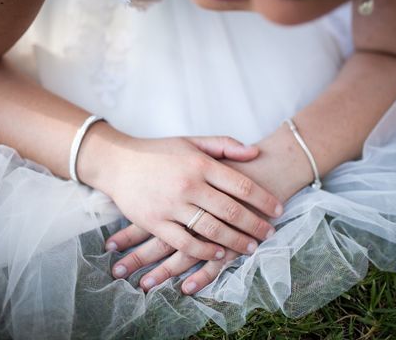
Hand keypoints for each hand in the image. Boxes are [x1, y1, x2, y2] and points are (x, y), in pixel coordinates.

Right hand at [105, 124, 314, 292]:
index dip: (264, 199)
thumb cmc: (158, 151)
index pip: (242, 185)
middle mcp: (189, 184)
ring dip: (235, 241)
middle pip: (232, 210)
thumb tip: (255, 152)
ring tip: (251, 247)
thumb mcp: (192, 141)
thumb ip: (224, 145)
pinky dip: (205, 251)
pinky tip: (220, 254)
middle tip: (270, 233)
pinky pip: (186, 242)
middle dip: (255, 225)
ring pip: (212, 230)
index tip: (278, 209)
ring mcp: (171, 205)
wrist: (116, 162)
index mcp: (200, 163)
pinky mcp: (156, 222)